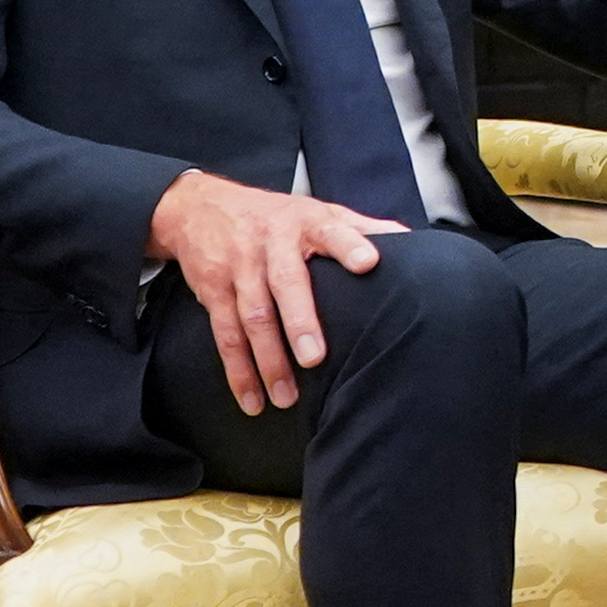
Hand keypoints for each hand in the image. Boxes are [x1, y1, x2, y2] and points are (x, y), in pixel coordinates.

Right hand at [146, 167, 398, 415]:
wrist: (199, 206)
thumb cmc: (274, 215)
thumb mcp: (316, 210)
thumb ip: (359, 226)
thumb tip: (406, 237)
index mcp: (305, 222)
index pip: (331, 230)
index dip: (349, 246)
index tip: (369, 263)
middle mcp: (271, 244)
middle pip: (285, 283)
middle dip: (300, 321)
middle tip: (314, 359)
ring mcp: (239, 268)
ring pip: (252, 317)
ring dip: (268, 360)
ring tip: (287, 397)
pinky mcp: (213, 291)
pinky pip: (225, 334)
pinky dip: (238, 372)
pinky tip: (252, 400)